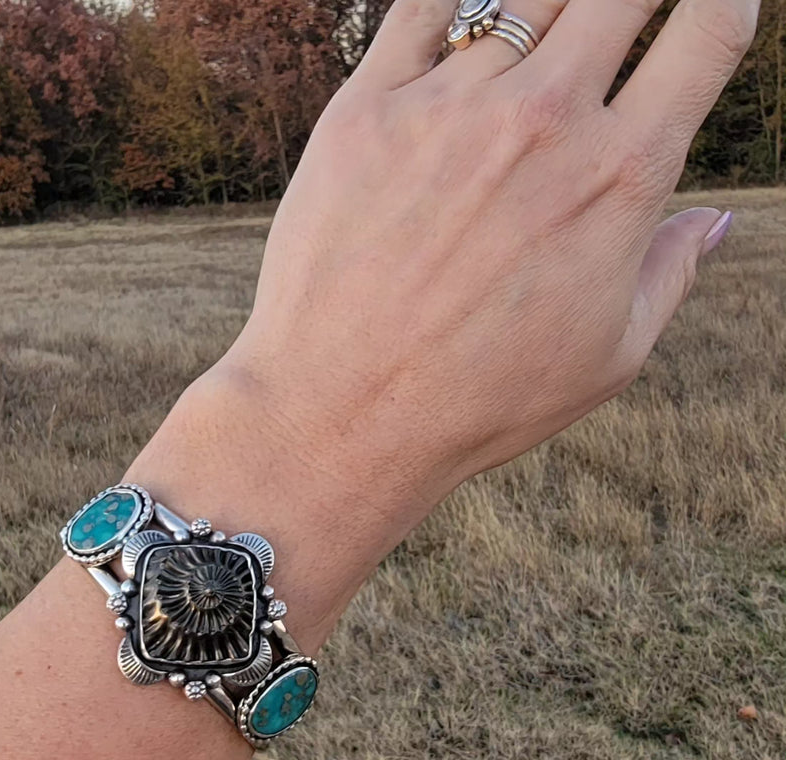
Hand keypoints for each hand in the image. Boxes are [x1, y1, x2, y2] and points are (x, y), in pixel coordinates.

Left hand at [224, 0, 751, 517]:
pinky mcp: (366, 111)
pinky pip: (422, 9)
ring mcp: (449, 107)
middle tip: (618, 25)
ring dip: (550, 8)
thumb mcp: (606, 360)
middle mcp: (542, 121)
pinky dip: (455, 7)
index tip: (709, 17)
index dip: (723, 8)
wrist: (343, 413)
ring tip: (541, 46)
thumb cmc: (480, 401)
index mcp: (619, 176)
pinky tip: (464, 31)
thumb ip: (669, 275)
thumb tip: (715, 221)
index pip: (709, 32)